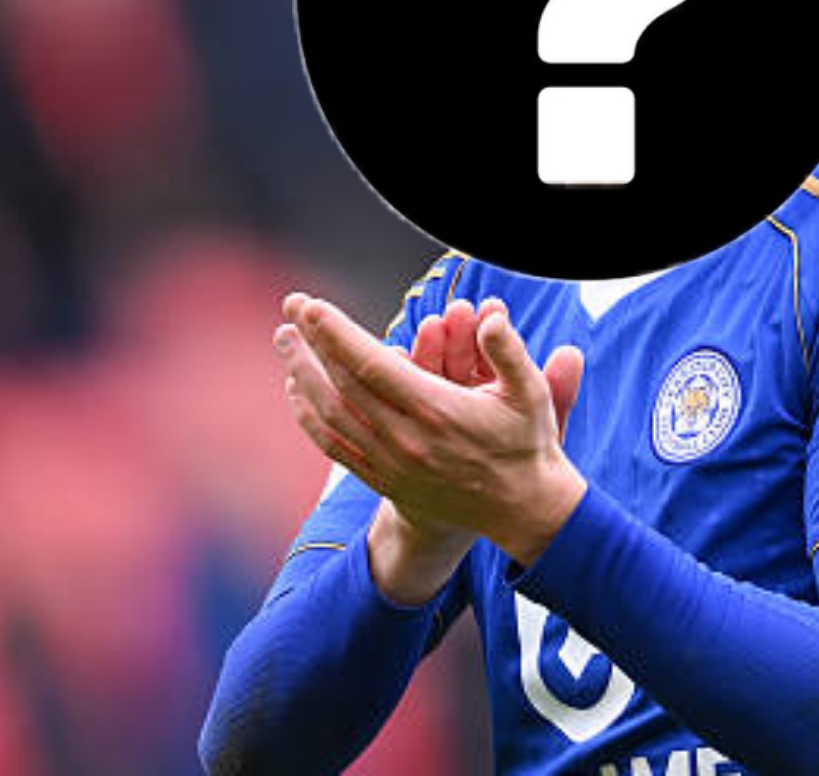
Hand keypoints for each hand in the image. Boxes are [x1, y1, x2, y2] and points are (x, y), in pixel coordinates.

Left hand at [277, 292, 586, 567]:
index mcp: (437, 412)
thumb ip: (509, 352)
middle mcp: (406, 439)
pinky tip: (297, 390)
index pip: (372, 366)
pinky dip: (309, 417)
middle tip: (293, 305)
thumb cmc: (527, 444)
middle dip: (313, 342)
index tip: (312, 305)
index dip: (337, 334)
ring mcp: (390, 463)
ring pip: (331, 414)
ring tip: (286, 340)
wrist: (521, 511)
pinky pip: (334, 446)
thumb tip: (492, 317)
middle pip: (341, 384)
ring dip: (302, 374)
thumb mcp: (532, 394)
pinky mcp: (384, 480)